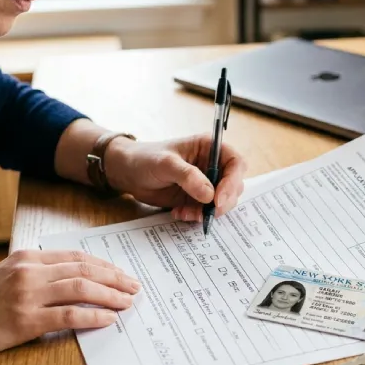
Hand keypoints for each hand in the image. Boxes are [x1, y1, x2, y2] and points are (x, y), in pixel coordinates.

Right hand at [0, 249, 140, 364]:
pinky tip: (107, 319)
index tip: (120, 273)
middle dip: (114, 277)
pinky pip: (69, 315)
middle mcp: (29, 270)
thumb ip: (34, 273)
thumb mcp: (5, 277)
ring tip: (126, 302)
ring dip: (110, 295)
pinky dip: (92, 316)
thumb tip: (71, 279)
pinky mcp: (25, 320)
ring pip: (81, 288)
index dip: (103, 264)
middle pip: (83, 268)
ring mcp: (27, 294)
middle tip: (133, 286)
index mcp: (26, 257)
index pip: (75, 256)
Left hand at [105, 134, 247, 221]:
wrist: (128, 173)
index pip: (236, 163)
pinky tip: (179, 213)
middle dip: (222, 202)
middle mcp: (212, 165)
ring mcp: (206, 183)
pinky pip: (206, 211)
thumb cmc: (146, 158)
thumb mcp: (166, 163)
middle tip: (207, 213)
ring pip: (222, 202)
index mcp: (210, 148)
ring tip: (186, 213)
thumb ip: (188, 176)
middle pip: (234, 186)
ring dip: (208, 212)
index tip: (219, 199)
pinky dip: (196, 216)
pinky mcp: (197, 198)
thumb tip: (209, 195)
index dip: (232, 182)